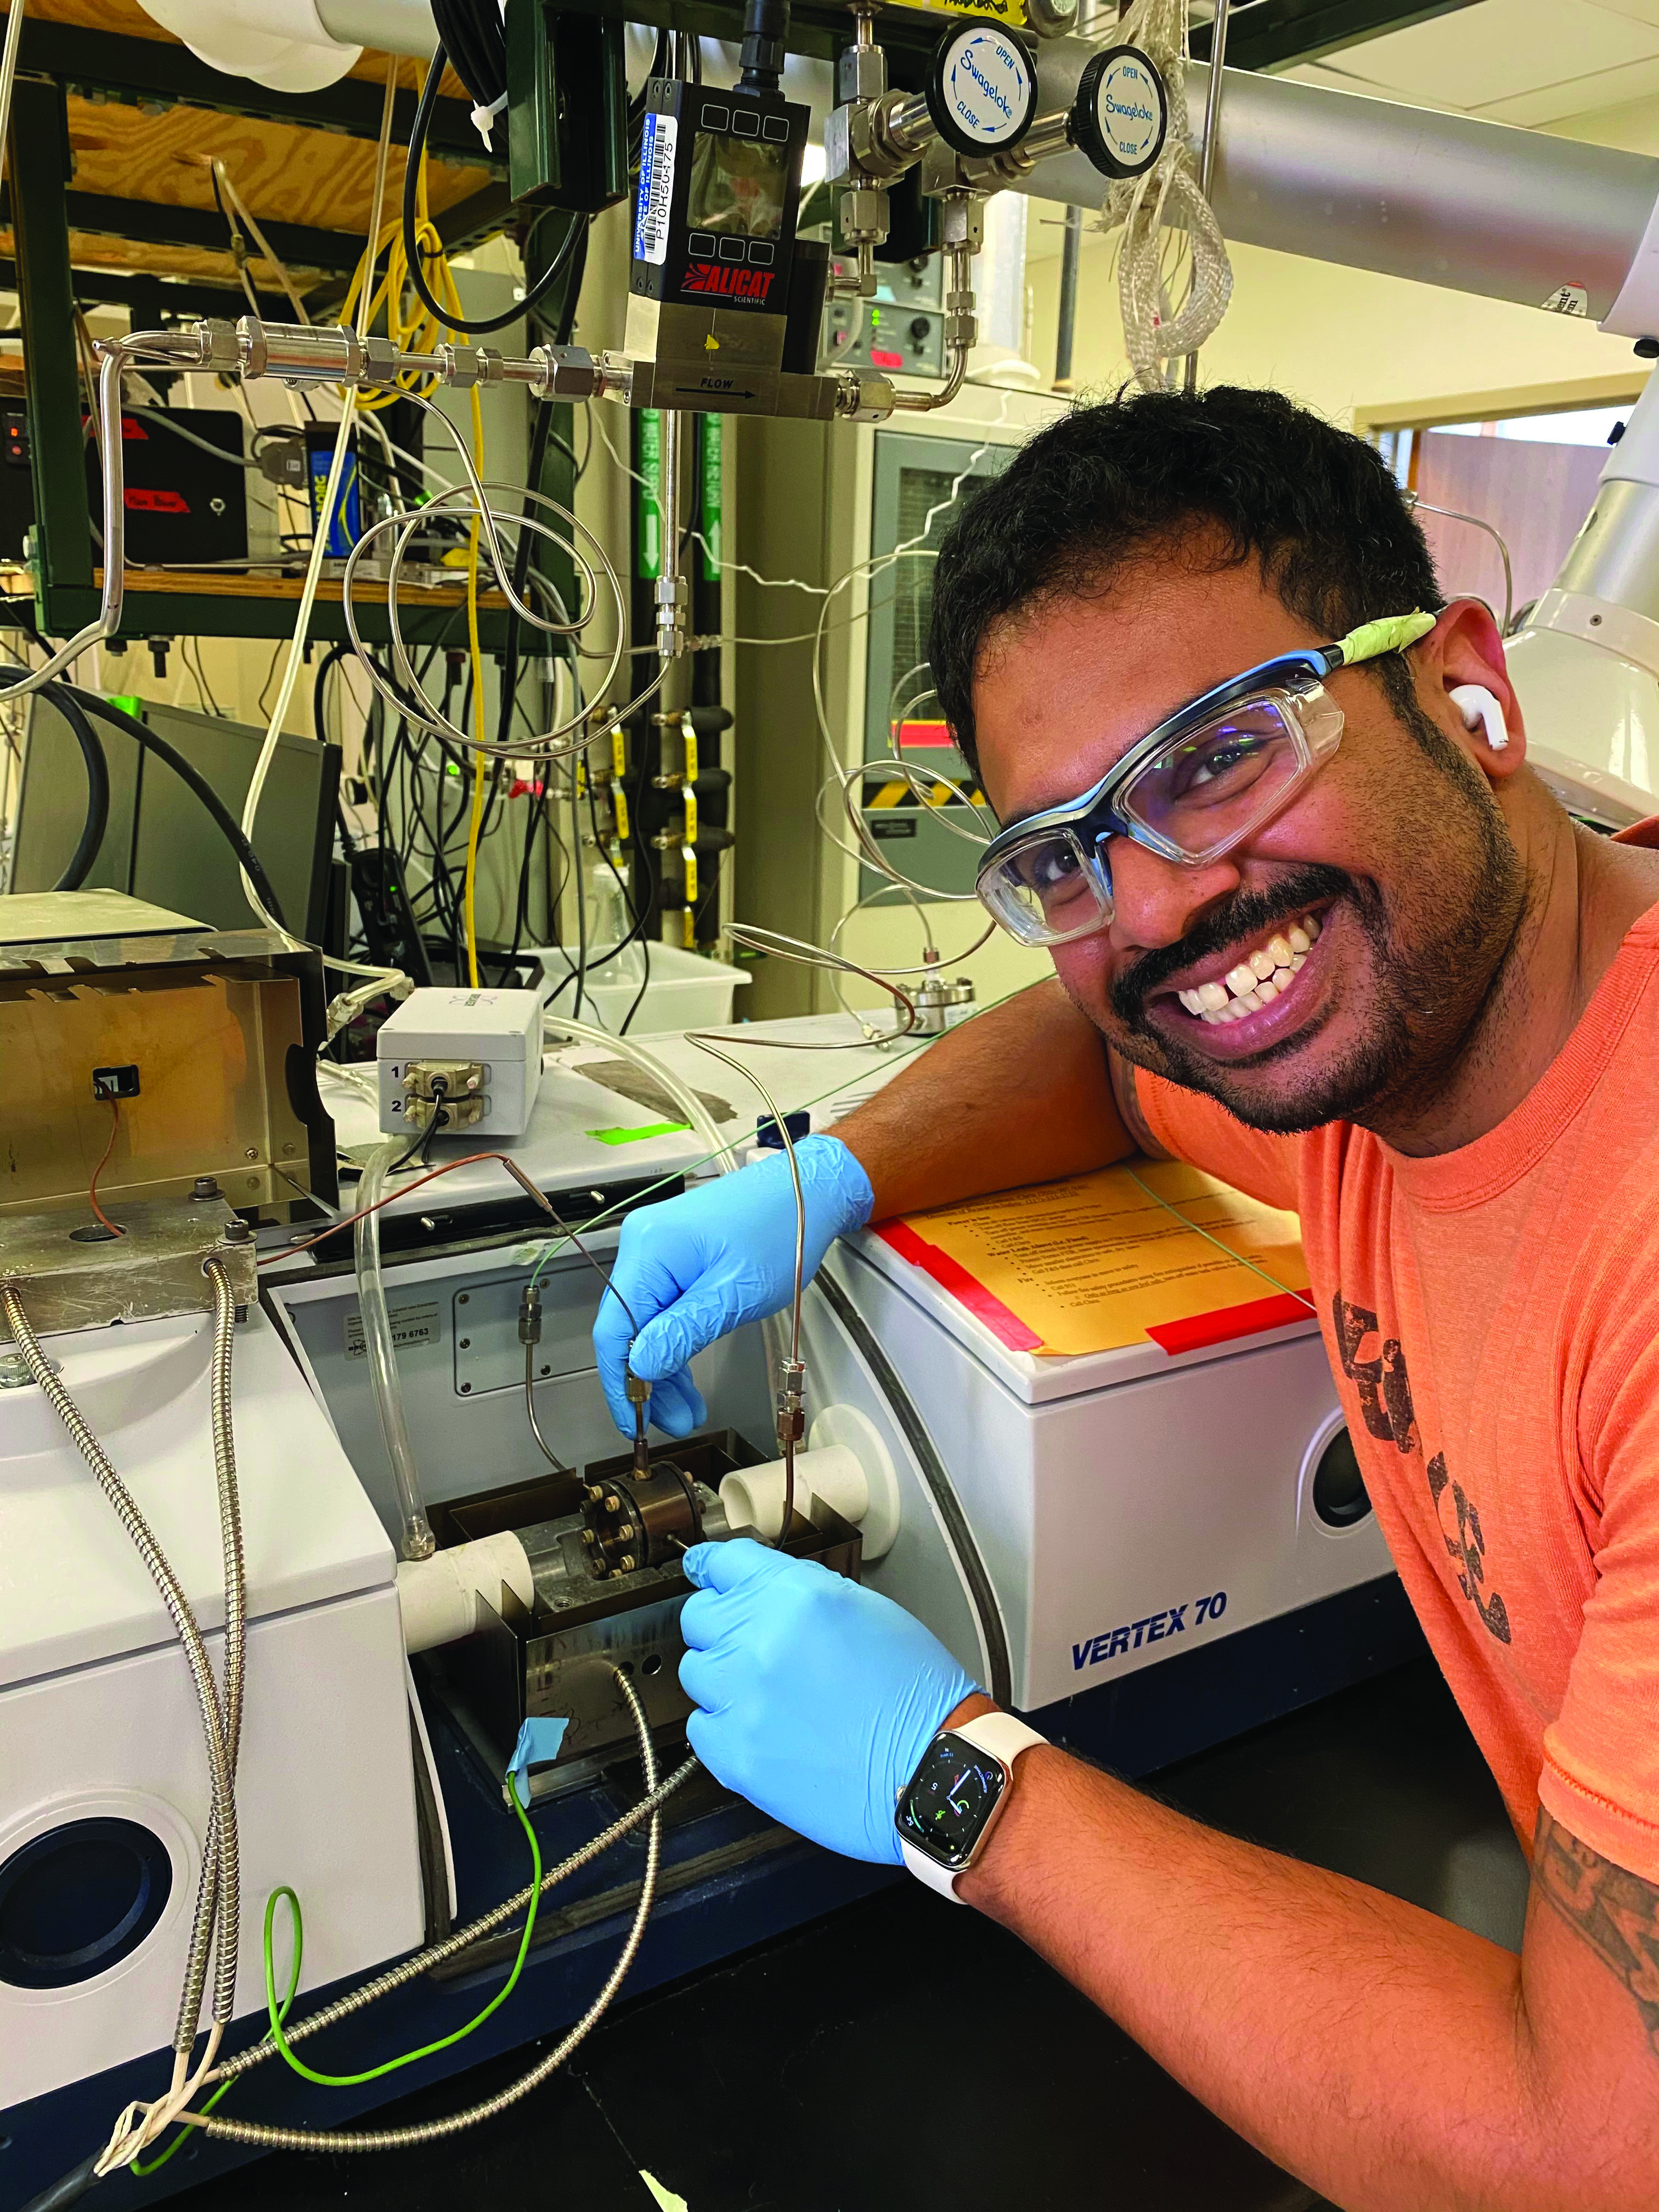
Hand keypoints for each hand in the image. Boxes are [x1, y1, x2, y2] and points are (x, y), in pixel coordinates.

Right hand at [593, 1135, 873, 1436]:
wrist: (808, 1194)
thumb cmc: (782, 1232)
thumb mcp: (736, 1293)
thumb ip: (684, 1331)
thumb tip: (640, 1366)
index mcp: (651, 1249)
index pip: (615, 1328)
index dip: (621, 1382)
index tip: (634, 1420)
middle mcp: (644, 1245)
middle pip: (628, 1329)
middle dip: (648, 1382)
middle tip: (675, 1421)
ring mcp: (657, 1250)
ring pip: (645, 1324)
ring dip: (663, 1369)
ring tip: (686, 1410)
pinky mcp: (674, 1257)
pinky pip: (662, 1309)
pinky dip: (673, 1343)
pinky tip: (686, 1377)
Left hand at [677, 1538, 977, 1862]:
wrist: (929, 1770)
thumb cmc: (913, 1694)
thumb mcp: (868, 1610)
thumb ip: (803, 1591)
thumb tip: (765, 1585)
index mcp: (794, 1596)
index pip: (722, 1563)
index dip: (714, 1569)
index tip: (709, 1575)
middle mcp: (758, 1641)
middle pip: (699, 1615)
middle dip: (722, 1624)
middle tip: (754, 1645)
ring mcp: (741, 1699)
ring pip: (695, 1670)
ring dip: (722, 1675)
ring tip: (768, 1693)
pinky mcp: (734, 1754)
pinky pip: (702, 1726)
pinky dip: (725, 1725)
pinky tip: (765, 1728)